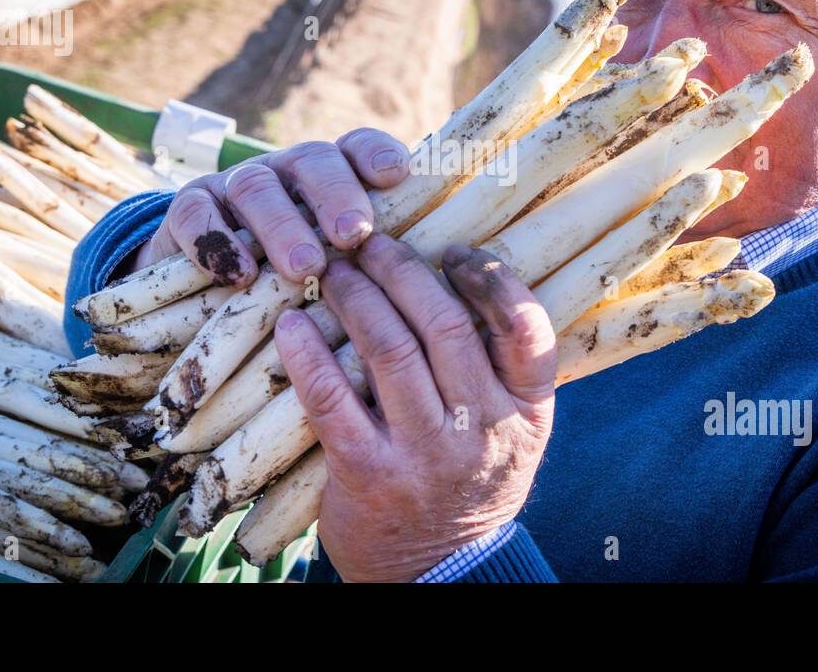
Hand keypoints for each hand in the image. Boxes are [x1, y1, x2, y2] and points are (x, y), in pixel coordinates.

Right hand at [132, 129, 409, 283]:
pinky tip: (236, 274)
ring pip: (257, 186)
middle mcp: (286, 172)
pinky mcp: (188, 208)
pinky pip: (194, 213)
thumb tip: (434, 283)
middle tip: (354, 236)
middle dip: (336, 196)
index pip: (357, 148)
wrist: (204, 296)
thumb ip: (377, 267)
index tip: (395, 174)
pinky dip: (213, 241)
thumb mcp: (339, 274)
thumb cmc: (295, 286)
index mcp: (332, 178)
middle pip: (313, 162)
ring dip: (282, 226)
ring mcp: (234, 186)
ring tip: (304, 269)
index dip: (376, 154)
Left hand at [275, 234, 557, 582]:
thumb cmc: (472, 485)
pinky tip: (291, 325)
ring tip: (331, 271)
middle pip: (444, 325)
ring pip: (388, 349)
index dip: (491, 279)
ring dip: (354, 297)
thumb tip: (462, 281)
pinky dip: (308, 353)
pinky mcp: (368, 473)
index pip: (526, 329)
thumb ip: (501, 369)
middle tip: (369, 244)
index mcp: (525, 412)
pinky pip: (332, 398)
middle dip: (401, 271)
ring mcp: (424, 452)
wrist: (441, 574)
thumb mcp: (515, 433)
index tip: (454, 251)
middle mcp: (482, 429)